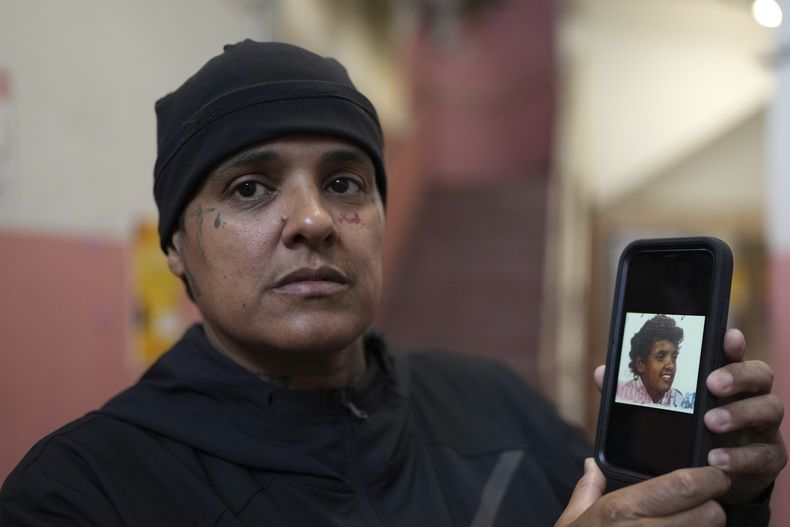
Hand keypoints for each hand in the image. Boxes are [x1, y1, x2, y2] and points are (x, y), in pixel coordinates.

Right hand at [555, 459, 728, 525]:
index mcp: (622, 509)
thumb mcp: (572, 520)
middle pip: (711, 514)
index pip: (685, 486)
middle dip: (713, 508)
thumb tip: (591, 466)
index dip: (710, 478)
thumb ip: (587, 490)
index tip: (715, 476)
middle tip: (705, 505)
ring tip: (689, 525)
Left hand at [593, 328, 786, 504]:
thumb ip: (636, 391)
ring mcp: (763, 426)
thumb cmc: (686, 433)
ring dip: (740, 414)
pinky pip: (764, 453)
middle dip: (737, 376)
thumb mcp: (663, 411)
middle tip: (711, 384)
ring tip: (711, 423)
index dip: (733, 343)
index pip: (733, 353)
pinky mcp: (768, 456)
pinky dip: (741, 456)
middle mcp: (749, 396)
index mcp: (724, 378)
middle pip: (760, 374)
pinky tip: (717, 460)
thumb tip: (602, 373)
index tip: (727, 336)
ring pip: (770, 408)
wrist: (710, 479)